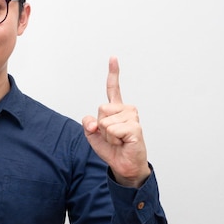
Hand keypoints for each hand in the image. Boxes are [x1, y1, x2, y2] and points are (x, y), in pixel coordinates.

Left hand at [82, 57, 150, 187]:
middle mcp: (126, 110)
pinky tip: (123, 143)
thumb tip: (94, 122)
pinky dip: (113, 140)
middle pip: (101, 109)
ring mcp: (132, 117)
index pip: (113, 89)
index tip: (113, 58)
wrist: (124, 165)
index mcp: (116, 109)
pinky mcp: (135, 127)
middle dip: (100, 127)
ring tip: (118, 141)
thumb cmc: (113, 149)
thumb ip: (88, 124)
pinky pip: (112, 130)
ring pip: (105, 121)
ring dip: (107, 135)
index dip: (113, 73)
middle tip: (112, 137)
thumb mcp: (93, 135)